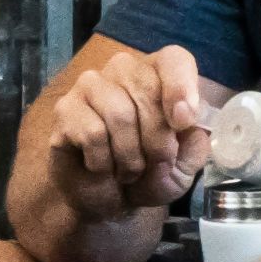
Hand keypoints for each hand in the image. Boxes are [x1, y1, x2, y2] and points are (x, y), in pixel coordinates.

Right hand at [46, 45, 209, 220]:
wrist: (111, 202)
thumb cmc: (151, 174)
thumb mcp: (185, 165)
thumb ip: (195, 141)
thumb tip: (189, 118)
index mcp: (159, 74)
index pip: (174, 59)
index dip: (180, 87)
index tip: (183, 122)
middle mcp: (124, 70)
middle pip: (147, 90)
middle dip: (157, 140)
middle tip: (156, 164)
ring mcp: (91, 85)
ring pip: (119, 114)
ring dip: (130, 156)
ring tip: (129, 170)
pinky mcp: (65, 109)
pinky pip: (92, 133)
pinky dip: (103, 162)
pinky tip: (101, 167)